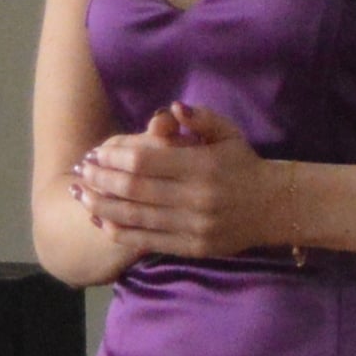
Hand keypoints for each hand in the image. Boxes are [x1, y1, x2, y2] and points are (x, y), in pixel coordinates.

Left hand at [66, 104, 287, 258]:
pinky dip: (121, 231)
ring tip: (81, 196)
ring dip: (102, 206)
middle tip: (81, 173)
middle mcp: (195, 198)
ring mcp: (193, 226)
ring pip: (136, 217)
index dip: (114, 158)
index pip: (145, 162)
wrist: (274, 207)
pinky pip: (148, 240)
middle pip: (134, 190)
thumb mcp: (228, 133)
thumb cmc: (244, 164)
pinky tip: (101, 221)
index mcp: (202, 166)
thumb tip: (172, 108)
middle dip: (101, 181)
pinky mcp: (191, 247)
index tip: (96, 153)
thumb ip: (201, 118)